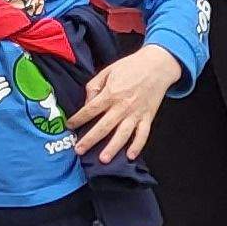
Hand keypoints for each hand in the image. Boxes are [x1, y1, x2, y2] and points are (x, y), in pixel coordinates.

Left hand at [71, 48, 180, 162]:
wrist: (157, 65)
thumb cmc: (131, 67)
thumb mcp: (108, 71)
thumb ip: (94, 86)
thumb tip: (87, 103)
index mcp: (111, 93)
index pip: (90, 109)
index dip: (78, 118)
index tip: (69, 126)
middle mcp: (123, 106)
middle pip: (103, 126)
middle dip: (90, 139)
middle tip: (79, 150)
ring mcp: (136, 113)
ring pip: (123, 134)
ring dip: (113, 147)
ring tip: (103, 159)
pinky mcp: (148, 117)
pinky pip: (143, 134)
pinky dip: (138, 146)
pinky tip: (130, 156)